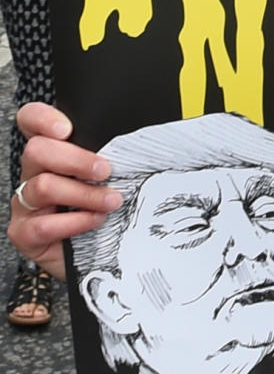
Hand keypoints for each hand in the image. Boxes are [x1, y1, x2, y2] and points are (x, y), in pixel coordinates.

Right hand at [8, 105, 122, 279]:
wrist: (105, 255)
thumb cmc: (109, 207)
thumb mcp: (113, 174)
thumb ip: (115, 152)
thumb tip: (147, 132)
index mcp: (52, 152)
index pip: (30, 121)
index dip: (42, 118)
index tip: (67, 129)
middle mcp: (33, 173)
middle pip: (37, 150)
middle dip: (76, 159)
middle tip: (106, 171)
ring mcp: (26, 204)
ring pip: (43, 186)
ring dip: (84, 194)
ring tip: (111, 201)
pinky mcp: (24, 234)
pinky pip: (43, 224)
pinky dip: (74, 222)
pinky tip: (95, 221)